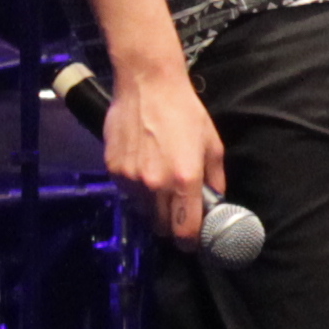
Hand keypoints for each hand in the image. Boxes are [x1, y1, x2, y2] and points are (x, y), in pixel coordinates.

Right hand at [106, 69, 229, 249]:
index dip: (191, 242)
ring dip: (154, 208)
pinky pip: (127, 194)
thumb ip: (214, 178)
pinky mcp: (113, 170)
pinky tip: (145, 170)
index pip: (185, 230)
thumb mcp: (212, 144)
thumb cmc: (185, 112)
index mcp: (184, 180)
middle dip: (173, 226)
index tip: (194, 242)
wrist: (147, 85)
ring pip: (144, 212)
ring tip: (162, 186)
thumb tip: (215, 201)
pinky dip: (137, 191)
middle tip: (180, 214)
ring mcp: (130, 179)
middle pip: (162, 227)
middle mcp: (155, 185)